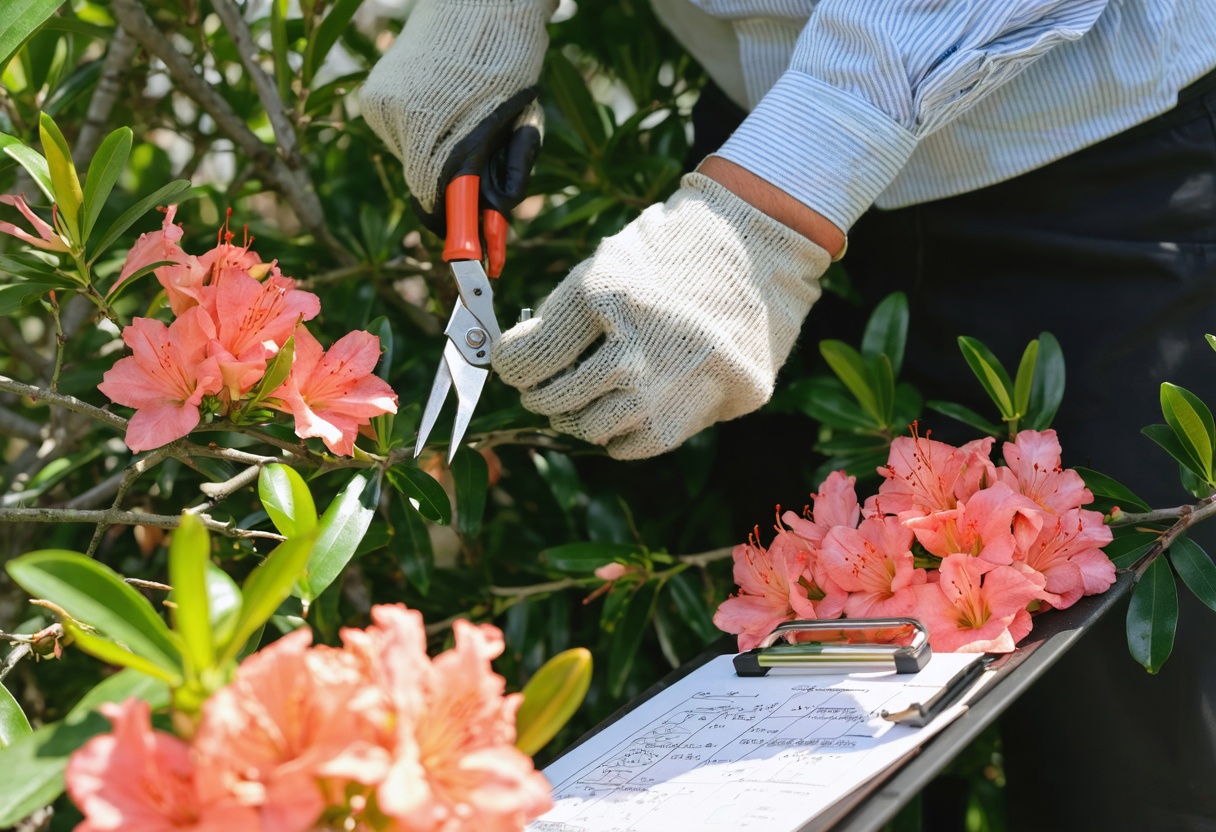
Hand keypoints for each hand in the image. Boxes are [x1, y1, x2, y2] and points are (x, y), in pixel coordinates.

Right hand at [360, 0, 555, 234]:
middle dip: (452, 195)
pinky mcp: (371, 97)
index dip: (457, 230)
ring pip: (410, 161)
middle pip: (423, 184)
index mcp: (439, 124)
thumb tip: (497, 223)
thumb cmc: (511, 53)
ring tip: (465, 125)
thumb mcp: (522, 117)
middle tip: (480, 202)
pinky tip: (441, 109)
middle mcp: (400, 118)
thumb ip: (508, 170)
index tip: (476, 260)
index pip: (437, 199)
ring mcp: (380, 105)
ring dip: (436, 160)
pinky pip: (399, 138)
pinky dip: (421, 138)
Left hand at [493, 173, 831, 459]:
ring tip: (577, 405)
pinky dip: (619, 436)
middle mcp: (639, 346)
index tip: (512, 367)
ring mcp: (676, 382)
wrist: (761, 246)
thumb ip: (560, 312)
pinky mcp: (710, 404)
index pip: (531, 356)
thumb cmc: (674, 252)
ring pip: (595, 428)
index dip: (511, 365)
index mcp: (606, 296)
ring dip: (575, 420)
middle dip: (539, 395)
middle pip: (558, 398)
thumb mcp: (608, 263)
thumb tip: (517, 357)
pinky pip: (639, 443)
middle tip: (540, 389)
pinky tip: (620, 415)